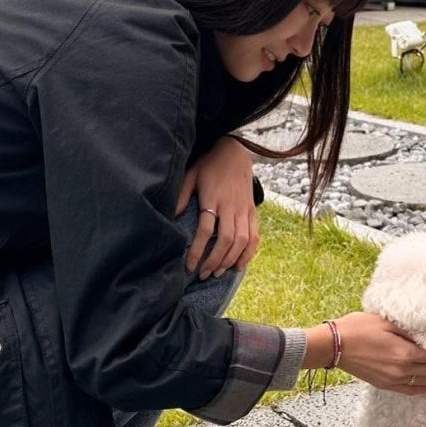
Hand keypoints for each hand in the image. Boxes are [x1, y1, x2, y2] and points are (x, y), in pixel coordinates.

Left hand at [176, 137, 259, 276]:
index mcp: (213, 198)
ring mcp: (244, 210)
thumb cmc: (209, 165)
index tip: (189, 265)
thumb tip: (170, 217)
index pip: (206, 230)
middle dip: (215, 261)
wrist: (235, 152)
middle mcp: (231, 206)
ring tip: (217, 273)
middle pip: (226, 240)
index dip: (197, 250)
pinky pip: (255, 236)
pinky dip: (249, 253)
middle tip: (203, 274)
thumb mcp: (191, 175)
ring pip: (242, 241)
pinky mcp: (253, 212)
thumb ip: (181, 196)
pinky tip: (240, 266)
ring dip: (230, 260)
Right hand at [304, 312, 425, 395]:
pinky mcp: (385, 383)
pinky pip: (410, 389)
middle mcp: (403, 369)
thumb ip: (409, 328)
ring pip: (425, 381)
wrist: (334, 345)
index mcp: (405, 352)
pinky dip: (425, 388)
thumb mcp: (386, 320)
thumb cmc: (357, 328)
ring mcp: (394, 379)